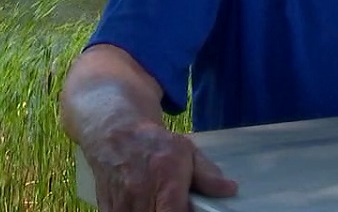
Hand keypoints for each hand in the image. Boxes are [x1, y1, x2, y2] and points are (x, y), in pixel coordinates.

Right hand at [84, 119, 237, 211]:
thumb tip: (230, 190)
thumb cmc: (155, 143)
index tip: (192, 210)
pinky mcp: (107, 210)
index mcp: (166, 180)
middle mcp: (141, 195)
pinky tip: (145, 204)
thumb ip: (208, 175)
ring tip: (160, 203)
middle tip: (176, 204)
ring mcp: (121, 205)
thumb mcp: (187, 151)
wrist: (116, 134)